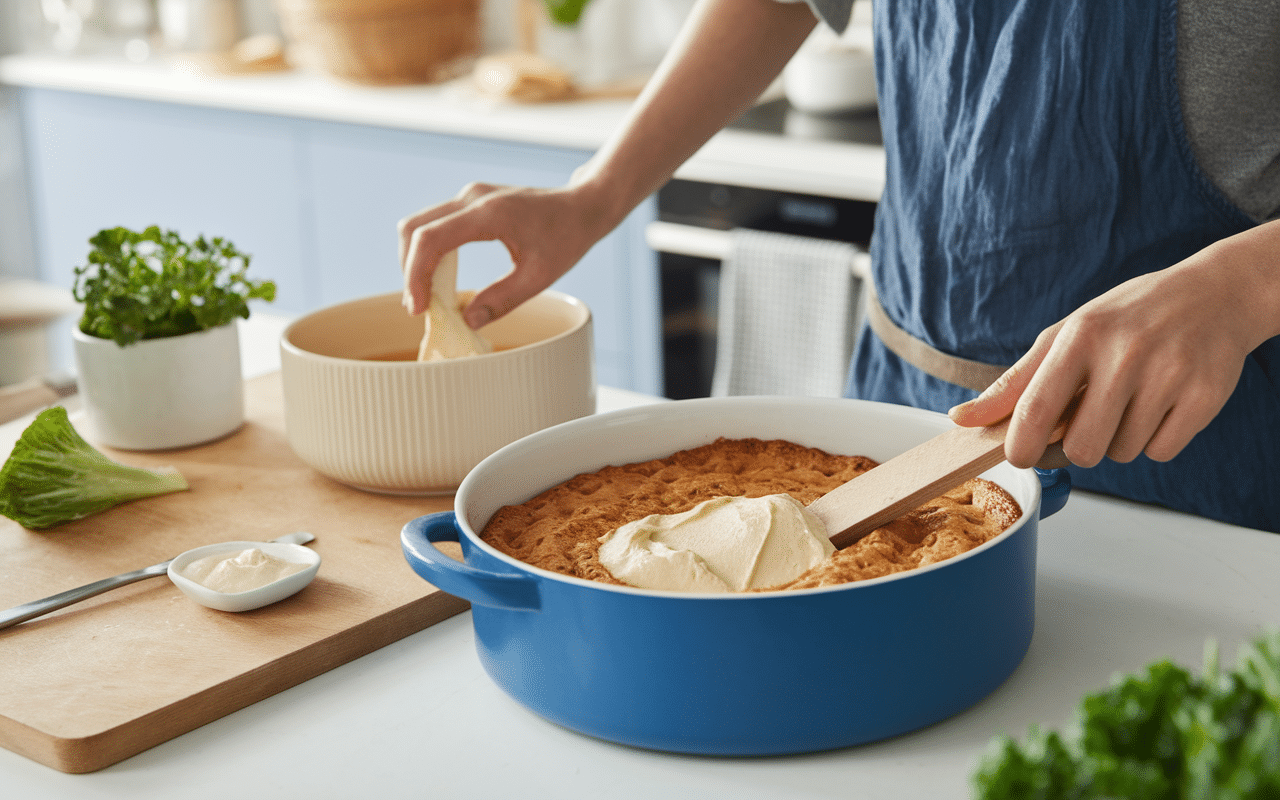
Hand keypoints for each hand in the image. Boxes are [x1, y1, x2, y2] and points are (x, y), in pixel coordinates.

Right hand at [398, 181, 610, 326]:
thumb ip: (503, 299)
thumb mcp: (540, 275)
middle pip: (414, 229)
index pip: (431, 239)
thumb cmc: (568, 237)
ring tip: (426, 297)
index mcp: (489, 213)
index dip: (415, 275)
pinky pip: (435, 224)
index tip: (418, 308)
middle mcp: (472, 197)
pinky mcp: (471, 202)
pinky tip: (438, 278)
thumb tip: (467, 320)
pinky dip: (428, 251)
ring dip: (415, 260)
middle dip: (409, 270)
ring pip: (419, 225)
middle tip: (418, 307)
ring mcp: (470, 196)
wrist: (583, 205)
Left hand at [949, 224, 1279, 468]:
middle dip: (1078, 446)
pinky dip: (1155, 440)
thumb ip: (1014, 383)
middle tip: (1088, 421)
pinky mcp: (1204, 396)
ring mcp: (1168, 375)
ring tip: (1131, 400)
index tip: (1020, 456)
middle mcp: (1125, 354)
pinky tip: (1160, 404)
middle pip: (1081, 448)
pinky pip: (1161, 452)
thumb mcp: (1066, 334)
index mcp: (1081, 336)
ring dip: (1119, 440)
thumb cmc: (1128, 318)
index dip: (1020, 448)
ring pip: (1122, 453)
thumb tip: (961, 418)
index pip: (1035, 410)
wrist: (1216, 294)